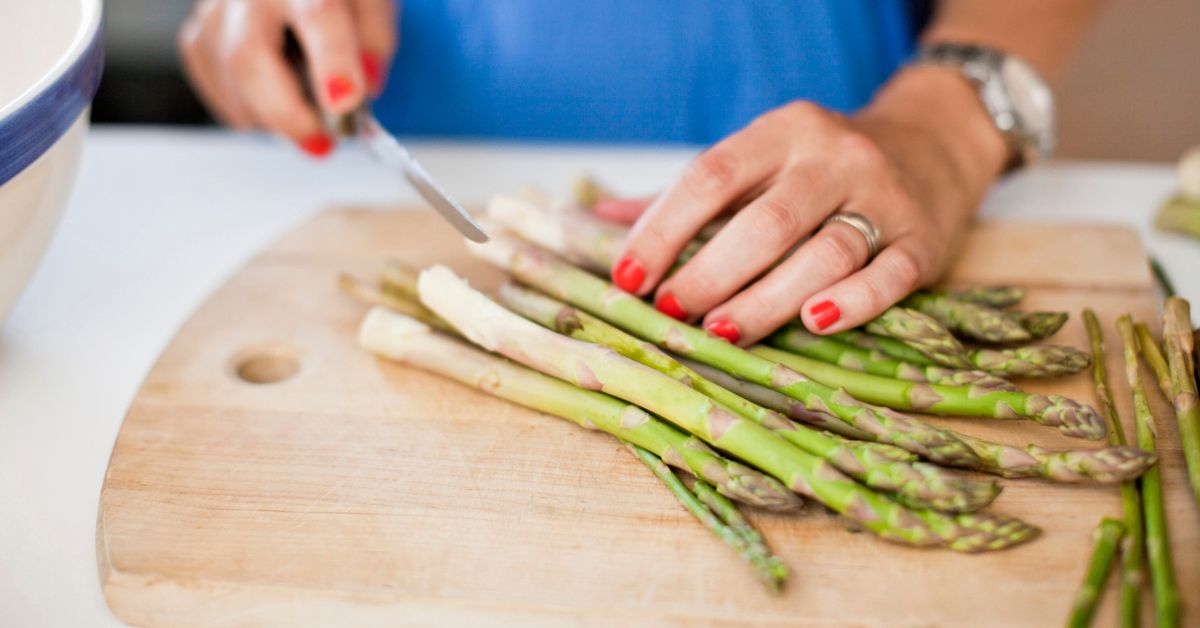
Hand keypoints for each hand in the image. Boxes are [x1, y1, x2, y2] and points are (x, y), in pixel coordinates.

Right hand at [178, 0, 396, 156]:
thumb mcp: (371, 3)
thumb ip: (375, 40)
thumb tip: (361, 91)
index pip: (317, 15)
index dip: (331, 63)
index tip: (344, 104)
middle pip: (249, 56)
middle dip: (287, 112)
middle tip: (321, 143)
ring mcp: (214, 12)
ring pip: (230, 79)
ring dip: (272, 116)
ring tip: (306, 121)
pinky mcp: (197, 37)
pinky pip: (218, 90)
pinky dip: (251, 113)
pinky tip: (276, 106)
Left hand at [607, 66, 1008, 345]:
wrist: (933, 144)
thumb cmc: (817, 169)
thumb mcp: (756, 163)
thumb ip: (684, 197)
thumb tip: (597, 223)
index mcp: (782, 131)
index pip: (711, 175)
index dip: (662, 229)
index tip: (627, 277)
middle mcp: (834, 156)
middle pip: (766, 221)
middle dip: (710, 272)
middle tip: (672, 313)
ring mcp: (884, 197)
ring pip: (825, 252)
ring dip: (767, 299)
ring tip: (721, 332)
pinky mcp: (923, 240)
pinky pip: (888, 275)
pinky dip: (852, 302)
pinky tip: (814, 323)